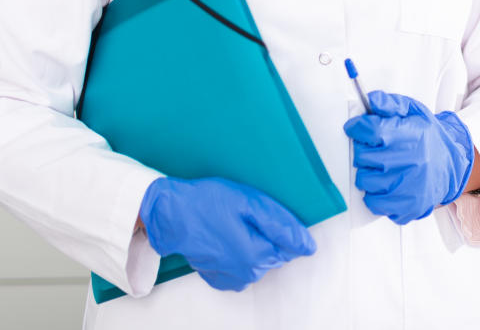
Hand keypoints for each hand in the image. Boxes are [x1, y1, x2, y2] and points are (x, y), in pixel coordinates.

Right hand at [139, 176, 315, 291]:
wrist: (171, 214)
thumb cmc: (208, 202)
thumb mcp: (250, 203)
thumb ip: (281, 226)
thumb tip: (308, 245)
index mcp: (257, 255)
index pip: (292, 247)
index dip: (282, 227)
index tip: (264, 213)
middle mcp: (247, 273)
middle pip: (276, 253)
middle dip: (268, 234)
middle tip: (246, 215)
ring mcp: (232, 277)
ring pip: (260, 259)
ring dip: (254, 242)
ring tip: (236, 223)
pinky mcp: (219, 276)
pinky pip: (243, 265)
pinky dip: (240, 252)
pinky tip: (228, 236)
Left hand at [343, 91, 473, 224]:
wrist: (453, 165)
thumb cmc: (429, 138)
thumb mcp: (414, 112)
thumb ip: (391, 104)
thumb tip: (371, 100)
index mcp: (411, 135)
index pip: (371, 130)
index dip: (357, 127)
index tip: (356, 127)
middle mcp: (411, 161)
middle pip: (362, 157)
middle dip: (363, 150)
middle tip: (375, 148)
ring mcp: (409, 186)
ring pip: (365, 180)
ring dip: (368, 173)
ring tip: (382, 167)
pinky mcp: (407, 206)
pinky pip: (374, 203)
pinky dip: (375, 194)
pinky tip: (387, 184)